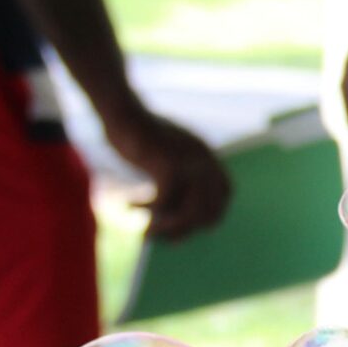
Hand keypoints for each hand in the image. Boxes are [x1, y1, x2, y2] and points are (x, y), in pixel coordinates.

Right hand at [101, 103, 229, 240]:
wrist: (122, 111)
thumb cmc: (140, 135)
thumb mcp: (170, 154)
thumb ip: (181, 176)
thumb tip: (182, 213)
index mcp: (209, 157)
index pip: (225, 194)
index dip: (209, 213)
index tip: (184, 222)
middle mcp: (205, 161)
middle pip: (208, 212)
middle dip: (184, 229)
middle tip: (160, 234)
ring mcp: (189, 163)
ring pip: (188, 214)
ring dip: (165, 227)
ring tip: (145, 230)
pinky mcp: (168, 167)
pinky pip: (163, 203)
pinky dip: (145, 210)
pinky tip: (127, 204)